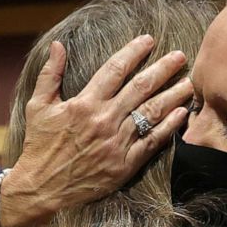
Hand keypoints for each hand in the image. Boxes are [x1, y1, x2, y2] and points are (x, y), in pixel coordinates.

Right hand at [0, 35, 193, 226]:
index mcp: (85, 102)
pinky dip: (169, 127)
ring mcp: (118, 142)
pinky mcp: (126, 163)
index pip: (115, 69)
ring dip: (173, 96)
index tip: (148, 40)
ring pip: (151, 113)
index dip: (133, 52)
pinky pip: (152, 142)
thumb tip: (59, 44)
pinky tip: (182, 114)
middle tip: (181, 56)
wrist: (43, 186)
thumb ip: (50, 74)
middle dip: (163, 69)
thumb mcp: (38, 105)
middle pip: (140, 88)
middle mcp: (105, 119)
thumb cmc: (40, 145)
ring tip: (189, 83)